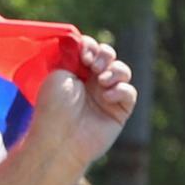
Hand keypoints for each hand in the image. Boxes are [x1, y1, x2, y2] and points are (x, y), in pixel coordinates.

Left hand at [36, 36, 135, 160]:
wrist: (61, 137)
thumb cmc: (54, 106)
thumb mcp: (58, 72)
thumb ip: (74, 56)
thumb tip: (85, 47)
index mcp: (76, 71)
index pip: (91, 49)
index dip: (90, 46)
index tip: (83, 55)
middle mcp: (92, 82)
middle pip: (109, 56)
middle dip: (104, 55)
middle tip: (93, 66)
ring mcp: (107, 96)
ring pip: (123, 71)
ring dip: (115, 70)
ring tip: (102, 80)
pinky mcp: (120, 111)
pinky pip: (130, 92)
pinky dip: (121, 89)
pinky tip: (108, 96)